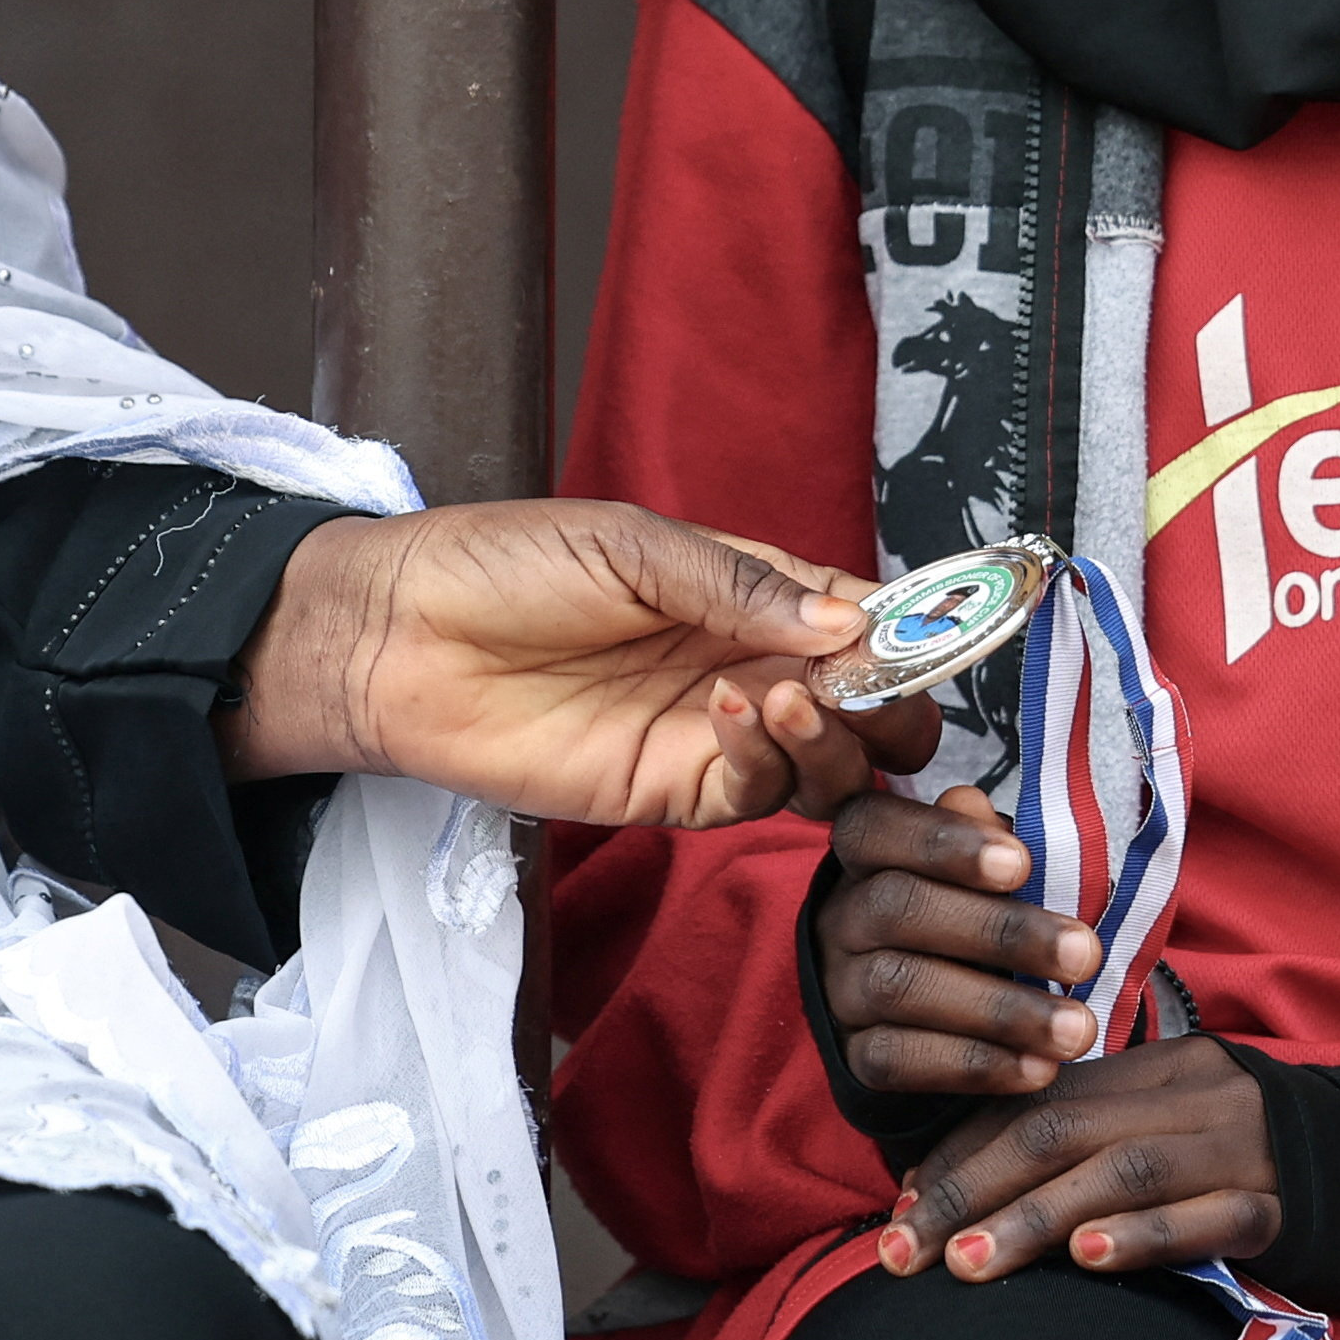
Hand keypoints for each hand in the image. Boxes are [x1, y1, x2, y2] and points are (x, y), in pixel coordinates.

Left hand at [218, 500, 941, 824]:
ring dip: (833, 734)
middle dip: (892, 701)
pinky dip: (768, 763)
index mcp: (747, 591)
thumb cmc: (504, 563)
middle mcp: (746, 664)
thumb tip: (851, 618)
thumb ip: (741, 582)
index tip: (939, 633)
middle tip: (867, 685)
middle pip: (868, 705)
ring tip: (781, 692)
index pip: (861, 616)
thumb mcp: (630, 543)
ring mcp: (713, 734)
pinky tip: (733, 715)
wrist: (400, 636)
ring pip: (830, 763)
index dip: (909, 627)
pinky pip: (757, 796)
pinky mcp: (670, 792)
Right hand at [813, 781, 1102, 1102]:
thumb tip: (987, 814)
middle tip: (1085, 954)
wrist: (937, 1011)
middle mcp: (843, 916)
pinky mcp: (855, 1056)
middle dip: (999, 932)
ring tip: (1076, 1029)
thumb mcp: (986, 870)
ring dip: (999, 1010)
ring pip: (900, 988)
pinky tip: (1038, 1069)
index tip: (1021, 864)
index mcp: (869, 852)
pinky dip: (975, 1065)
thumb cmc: (976, 914)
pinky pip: (899, 1060)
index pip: (878, 828)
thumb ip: (990, 841)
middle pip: (898, 908)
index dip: (943, 840)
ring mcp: (842, 988)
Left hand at [880, 1035, 1279, 1285]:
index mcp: (1154, 1069)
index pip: (1035, 1102)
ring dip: (1034, 1218)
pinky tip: (1088, 1259)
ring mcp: (1240, 1147)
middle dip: (970, 1191)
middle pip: (1060, 1132)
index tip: (898, 1208)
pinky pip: (1207, 1218)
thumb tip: (969, 1188)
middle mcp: (1190, 1095)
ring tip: (971, 1264)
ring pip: (1120, 1171)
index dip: (959, 1152)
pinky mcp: (1284, 1208)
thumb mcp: (1171, 1131)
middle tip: (906, 1251)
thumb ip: (1090, 1141)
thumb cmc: (1254, 1165)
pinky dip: (1141, 1236)